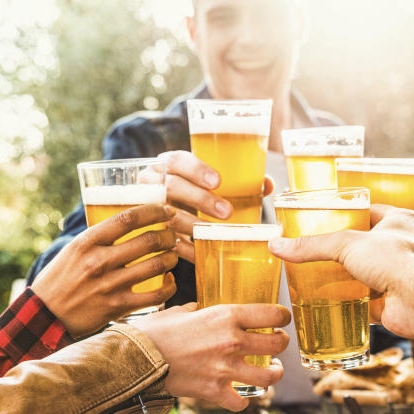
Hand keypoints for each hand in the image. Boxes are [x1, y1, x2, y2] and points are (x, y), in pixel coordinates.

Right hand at [32, 204, 177, 337]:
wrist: (45, 316)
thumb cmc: (60, 280)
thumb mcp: (73, 250)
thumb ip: (98, 237)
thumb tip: (129, 222)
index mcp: (86, 242)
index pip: (127, 218)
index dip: (154, 211)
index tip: (167, 210)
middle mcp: (99, 261)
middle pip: (148, 240)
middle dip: (168, 236)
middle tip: (172, 236)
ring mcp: (109, 285)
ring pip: (156, 265)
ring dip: (171, 258)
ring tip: (172, 255)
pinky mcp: (118, 307)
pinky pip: (155, 295)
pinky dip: (169, 286)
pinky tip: (170, 280)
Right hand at [134, 303, 290, 411]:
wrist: (136, 359)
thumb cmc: (154, 332)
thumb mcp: (179, 310)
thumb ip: (197, 310)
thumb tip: (199, 310)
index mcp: (226, 316)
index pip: (273, 315)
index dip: (282, 317)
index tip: (281, 319)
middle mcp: (231, 341)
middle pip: (277, 344)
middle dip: (281, 343)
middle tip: (277, 344)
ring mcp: (225, 369)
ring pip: (269, 377)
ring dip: (274, 374)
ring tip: (272, 371)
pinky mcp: (214, 392)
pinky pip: (242, 402)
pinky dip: (243, 400)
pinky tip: (241, 393)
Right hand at [158, 150, 273, 262]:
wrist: (153, 206)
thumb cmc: (188, 189)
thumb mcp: (203, 179)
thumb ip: (234, 179)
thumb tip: (267, 184)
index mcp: (166, 165)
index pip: (176, 160)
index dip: (196, 169)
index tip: (218, 182)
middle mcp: (151, 183)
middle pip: (171, 187)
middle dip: (200, 199)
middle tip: (227, 212)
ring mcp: (146, 207)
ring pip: (166, 215)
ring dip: (192, 224)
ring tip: (214, 233)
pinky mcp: (147, 231)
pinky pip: (165, 240)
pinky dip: (185, 248)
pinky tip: (202, 253)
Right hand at [269, 206, 413, 343]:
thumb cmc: (398, 260)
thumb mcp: (347, 244)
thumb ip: (312, 246)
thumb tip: (278, 245)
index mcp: (400, 220)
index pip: (371, 210)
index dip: (349, 212)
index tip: (327, 216)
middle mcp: (403, 246)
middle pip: (367, 244)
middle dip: (345, 249)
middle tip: (318, 249)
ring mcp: (398, 275)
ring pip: (366, 273)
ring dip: (346, 277)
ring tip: (318, 275)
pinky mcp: (392, 300)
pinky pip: (366, 301)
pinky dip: (350, 302)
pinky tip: (330, 302)